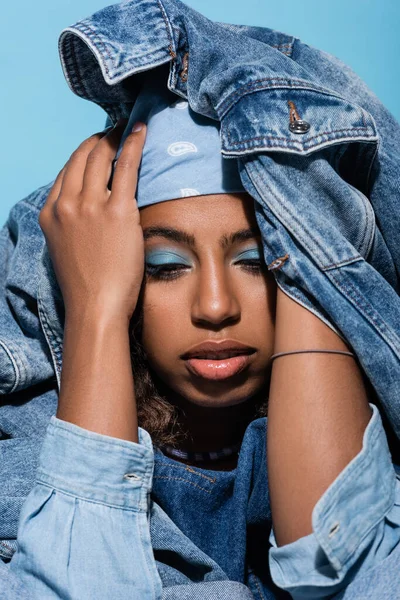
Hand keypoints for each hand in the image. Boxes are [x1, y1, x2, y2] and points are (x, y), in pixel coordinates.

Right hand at [39, 120, 146, 321]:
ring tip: (128, 127)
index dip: (83, 153)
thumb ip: (75, 223)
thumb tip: (96, 208)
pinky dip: (134, 143)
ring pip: (101, 156)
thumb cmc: (87, 285)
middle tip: (115, 130)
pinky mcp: (117, 210)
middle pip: (81, 158)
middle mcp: (66, 204)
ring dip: (115, 136)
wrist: (95, 307)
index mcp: (50, 213)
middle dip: (99, 139)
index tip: (97, 145)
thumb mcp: (67, 248)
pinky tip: (141, 130)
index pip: (66, 171)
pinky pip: (126, 166)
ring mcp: (90, 205)